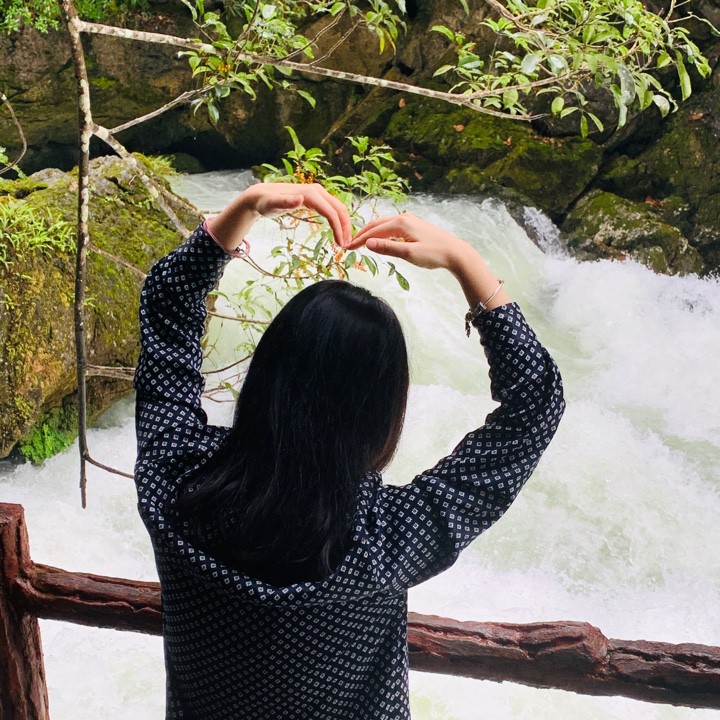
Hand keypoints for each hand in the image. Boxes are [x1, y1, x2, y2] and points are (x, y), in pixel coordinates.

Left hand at [208, 182, 351, 251]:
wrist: (261, 196)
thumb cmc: (266, 202)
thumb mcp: (272, 204)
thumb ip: (285, 202)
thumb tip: (300, 199)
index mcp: (311, 194)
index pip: (331, 211)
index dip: (338, 227)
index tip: (341, 244)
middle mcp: (317, 191)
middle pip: (339, 209)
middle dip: (345, 227)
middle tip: (347, 245)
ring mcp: (318, 194)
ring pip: (338, 208)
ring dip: (343, 224)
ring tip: (344, 241)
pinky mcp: (316, 198)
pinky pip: (332, 209)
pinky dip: (338, 220)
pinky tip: (337, 232)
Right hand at [349, 212, 510, 310]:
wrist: (455, 253)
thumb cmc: (434, 254)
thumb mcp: (408, 254)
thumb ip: (387, 248)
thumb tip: (367, 244)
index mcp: (400, 223)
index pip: (373, 231)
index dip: (359, 240)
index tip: (347, 248)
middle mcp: (403, 218)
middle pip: (376, 225)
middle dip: (362, 234)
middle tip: (349, 245)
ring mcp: (409, 221)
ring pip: (384, 225)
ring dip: (371, 233)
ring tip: (360, 242)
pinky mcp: (414, 226)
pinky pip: (392, 227)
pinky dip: (381, 233)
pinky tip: (379, 240)